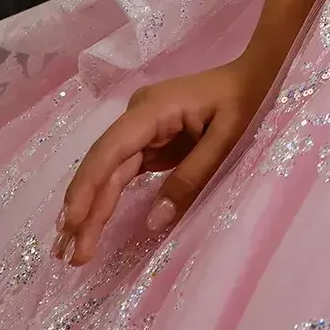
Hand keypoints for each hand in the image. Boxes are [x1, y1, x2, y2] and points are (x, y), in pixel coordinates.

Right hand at [52, 55, 279, 266]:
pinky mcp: (149, 142)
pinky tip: (93, 224)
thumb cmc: (246, 101)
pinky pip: (122, 173)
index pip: (110, 150)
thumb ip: (191, 177)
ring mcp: (141, 130)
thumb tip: (154, 221)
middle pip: (104, 165)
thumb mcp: (227, 138)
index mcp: (153, 108)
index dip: (88, 187)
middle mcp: (137, 117)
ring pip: (109, 173)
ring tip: (75, 250)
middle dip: (85, 209)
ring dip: (91, 210)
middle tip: (71, 254)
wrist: (258, 75)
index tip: (72, 222)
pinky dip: (108, 200)